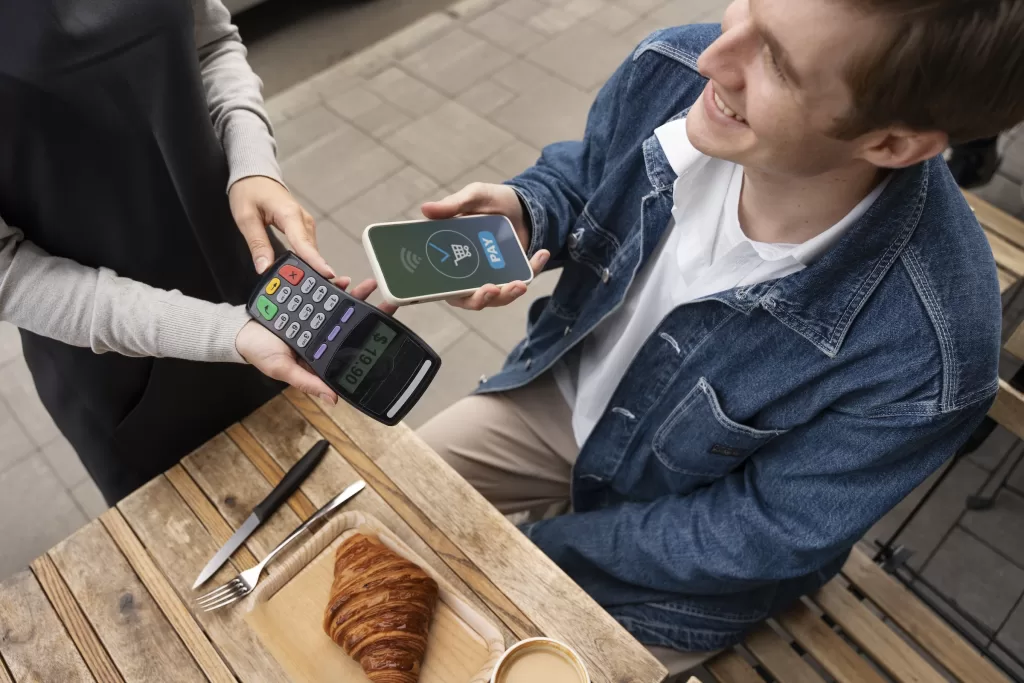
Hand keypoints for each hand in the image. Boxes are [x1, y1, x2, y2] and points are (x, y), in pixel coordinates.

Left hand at [229, 176, 335, 279]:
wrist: (255, 176)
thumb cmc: (250, 191)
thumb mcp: (246, 218)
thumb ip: (257, 243)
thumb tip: (264, 267)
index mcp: (289, 214)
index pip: (304, 243)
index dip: (316, 261)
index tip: (327, 274)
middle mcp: (303, 220)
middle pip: (311, 252)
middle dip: (311, 272)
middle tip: (309, 292)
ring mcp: (306, 225)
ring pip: (311, 252)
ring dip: (308, 268)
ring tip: (304, 287)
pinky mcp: (304, 229)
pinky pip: (308, 249)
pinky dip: (305, 261)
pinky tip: (301, 272)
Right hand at [235, 277, 393, 404]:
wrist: (240, 330)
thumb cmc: (260, 353)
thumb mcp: (283, 371)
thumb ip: (308, 382)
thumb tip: (333, 399)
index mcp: (322, 354)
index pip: (350, 347)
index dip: (368, 340)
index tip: (387, 332)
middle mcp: (323, 336)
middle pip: (351, 324)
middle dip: (370, 313)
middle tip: (389, 303)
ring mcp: (317, 318)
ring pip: (341, 306)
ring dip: (356, 296)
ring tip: (369, 285)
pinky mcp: (307, 302)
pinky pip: (324, 293)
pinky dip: (334, 287)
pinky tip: (343, 281)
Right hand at [419, 183, 548, 310]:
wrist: (517, 202)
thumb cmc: (487, 202)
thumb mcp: (472, 197)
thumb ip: (452, 205)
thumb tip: (426, 209)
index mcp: (452, 262)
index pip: (447, 287)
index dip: (453, 294)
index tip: (462, 290)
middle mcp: (470, 275)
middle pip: (473, 299)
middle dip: (483, 298)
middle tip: (493, 288)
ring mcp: (494, 276)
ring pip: (498, 297)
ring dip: (508, 294)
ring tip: (519, 284)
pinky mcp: (514, 274)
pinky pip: (523, 279)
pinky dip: (533, 269)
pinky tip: (542, 253)